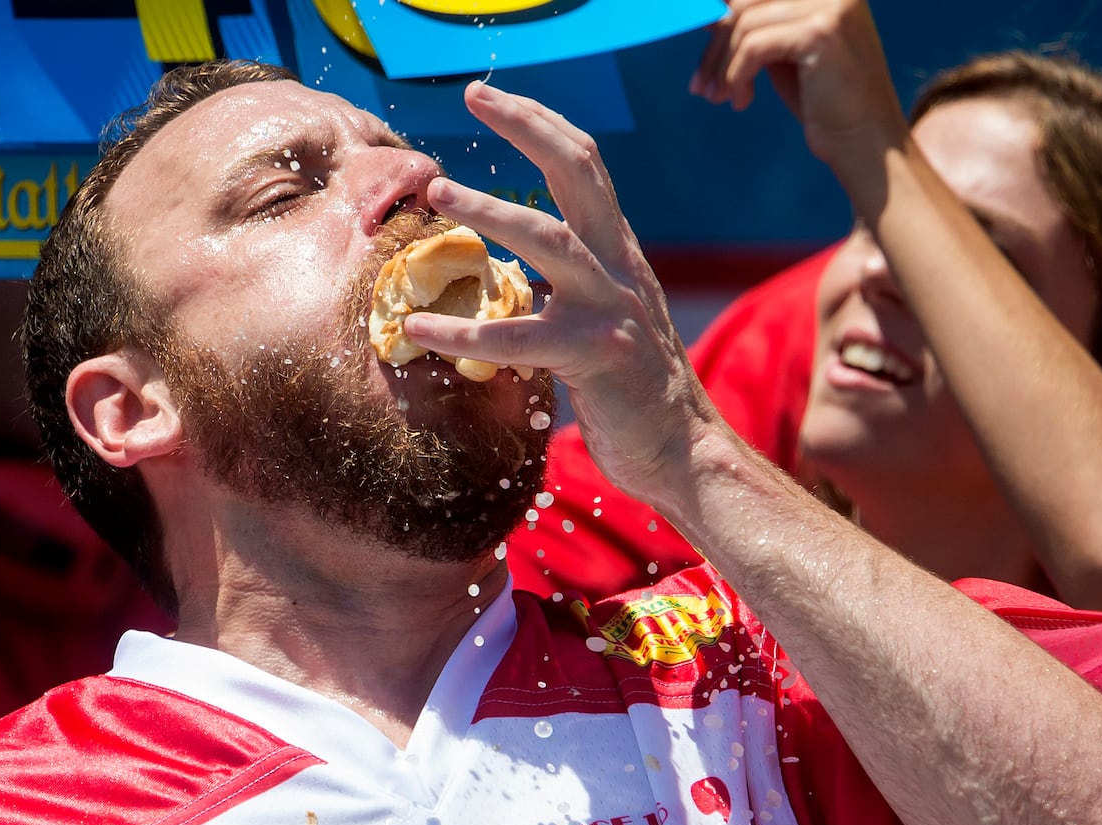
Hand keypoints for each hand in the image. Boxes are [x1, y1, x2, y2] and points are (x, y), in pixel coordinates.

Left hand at [404, 80, 714, 504]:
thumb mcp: (605, 319)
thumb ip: (568, 287)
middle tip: (474, 96)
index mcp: (618, 253)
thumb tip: (509, 272)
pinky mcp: (597, 356)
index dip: (541, 124)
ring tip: (440, 189)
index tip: (492, 97)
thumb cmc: (633, 392)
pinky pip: (519, 337)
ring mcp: (612, 308)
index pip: (585, 166)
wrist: (684, 451)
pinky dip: (462, 329)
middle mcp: (620, 267)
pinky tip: (418, 327)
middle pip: (579, 171)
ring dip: (491, 208)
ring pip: (550, 239)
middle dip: (527, 125)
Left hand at [690, 0, 907, 171]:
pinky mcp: (821, 32)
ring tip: (718, 97)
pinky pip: (755, 47)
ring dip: (722, 66)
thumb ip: (753, 27)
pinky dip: (737, 76)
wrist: (864, 141)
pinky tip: (740, 102)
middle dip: (714, 45)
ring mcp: (830, 5)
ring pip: (745, 24)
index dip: (719, 12)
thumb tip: (707, 13)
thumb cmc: (823, 101)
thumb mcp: (781, 54)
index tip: (695, 38)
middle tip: (701, 86)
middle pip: (745, 2)